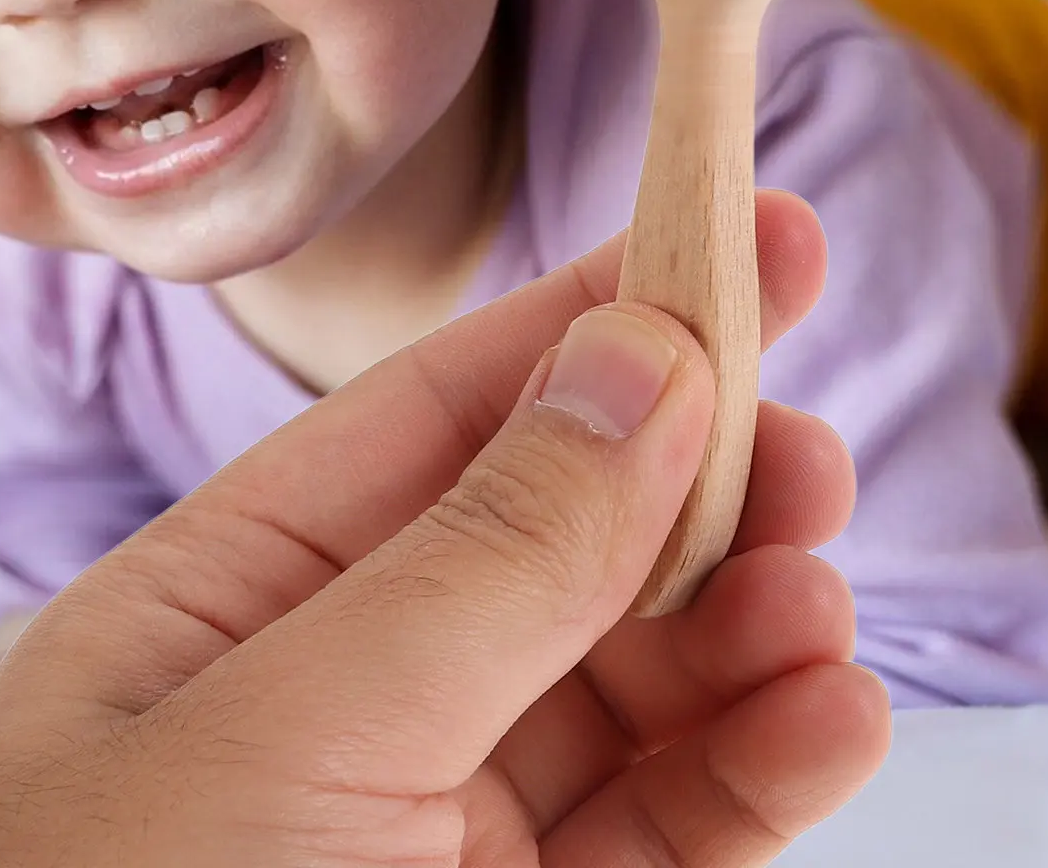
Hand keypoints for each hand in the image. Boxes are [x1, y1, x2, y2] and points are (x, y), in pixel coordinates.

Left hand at [0, 192, 888, 865]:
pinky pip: (663, 819)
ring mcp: (432, 821)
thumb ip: (480, 560)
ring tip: (818, 575)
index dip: (581, 318)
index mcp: (223, 608)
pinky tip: (825, 705)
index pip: (429, 418)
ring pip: (624, 677)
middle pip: (545, 536)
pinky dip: (756, 759)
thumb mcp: (292, 739)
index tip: (722, 239)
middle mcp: (334, 697)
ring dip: (737, 615)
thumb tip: (634, 367)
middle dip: (681, 470)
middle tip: (802, 429)